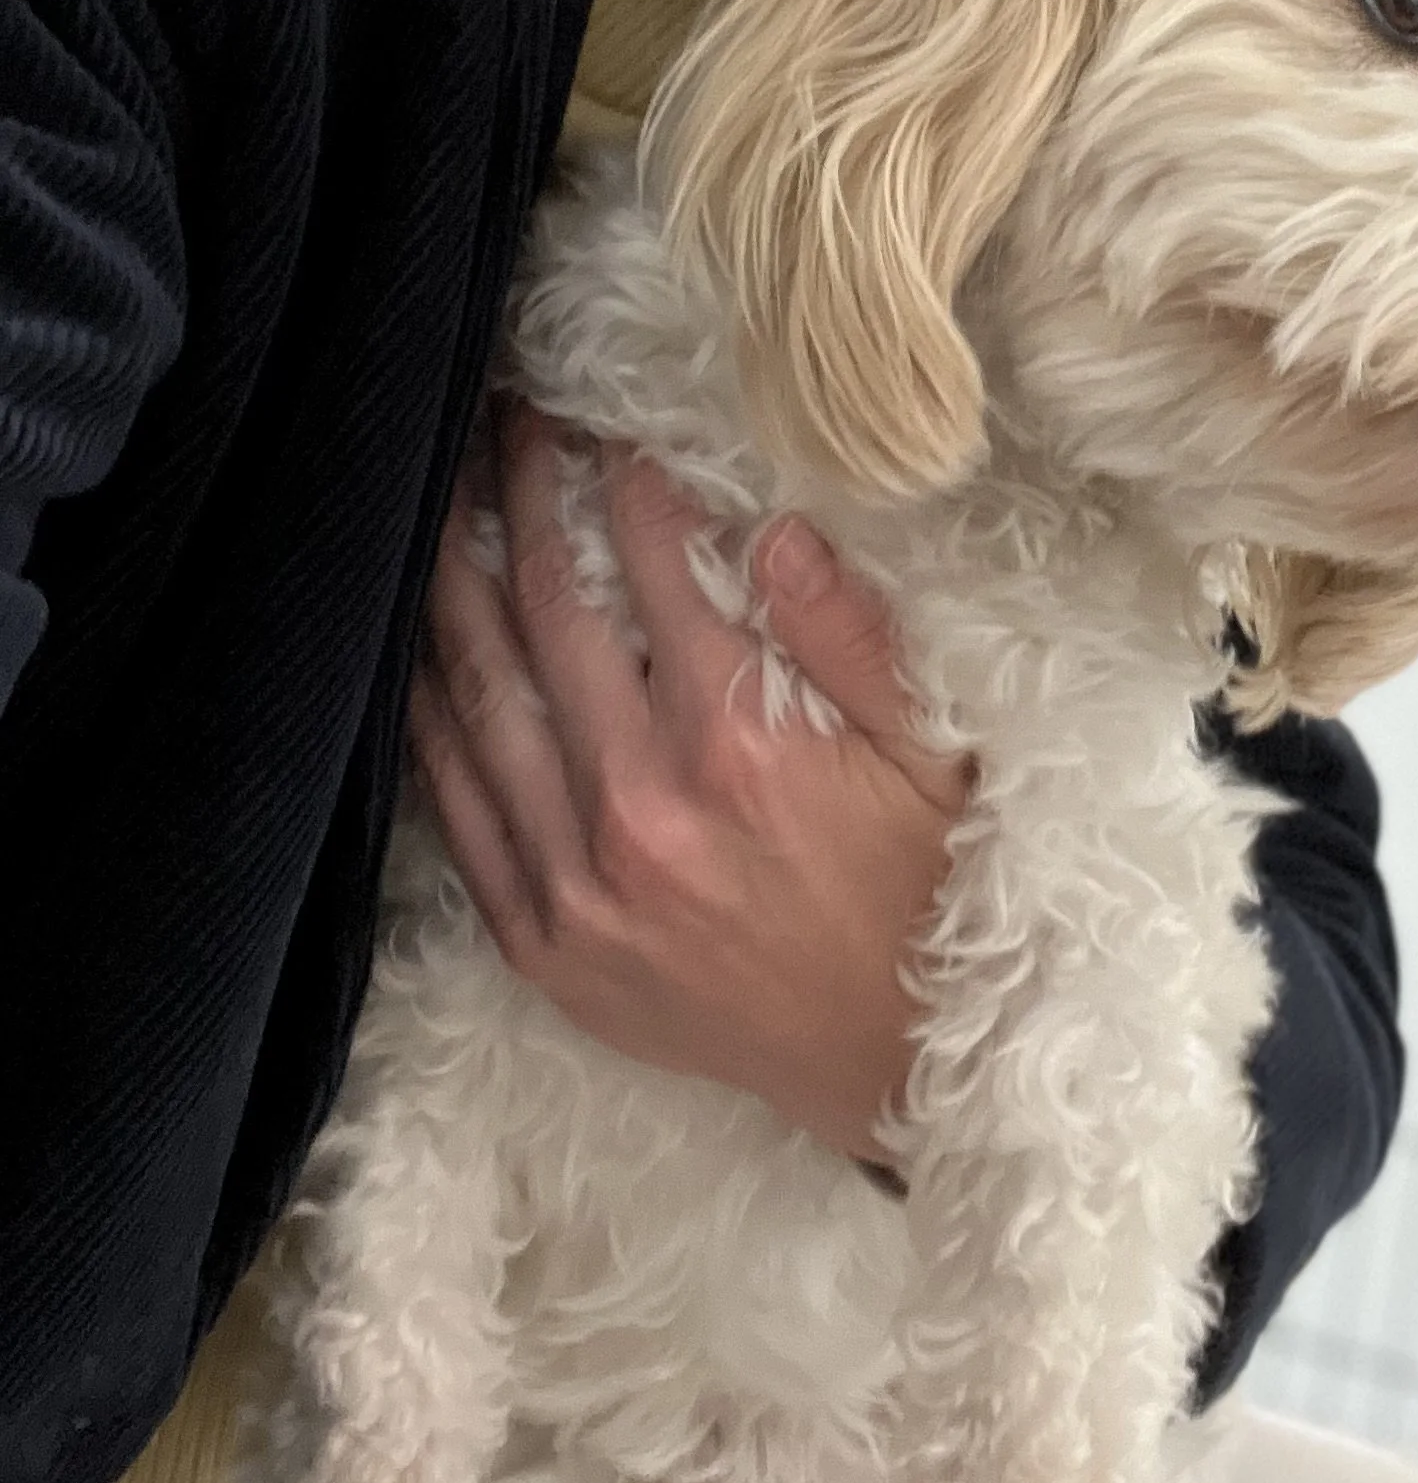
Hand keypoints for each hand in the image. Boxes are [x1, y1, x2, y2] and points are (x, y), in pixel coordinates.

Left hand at [410, 400, 970, 1158]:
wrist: (890, 1062)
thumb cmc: (921, 888)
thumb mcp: (933, 752)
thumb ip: (853, 635)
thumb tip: (777, 527)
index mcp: (739, 740)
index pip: (650, 563)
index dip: (618, 475)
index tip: (598, 419)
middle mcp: (640, 803)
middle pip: (546, 608)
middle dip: (517, 498)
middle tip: (501, 427)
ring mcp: (576, 877)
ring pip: (479, 694)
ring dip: (452, 583)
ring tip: (439, 502)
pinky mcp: (541, 940)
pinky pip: (455, 806)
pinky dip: (428, 715)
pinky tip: (419, 649)